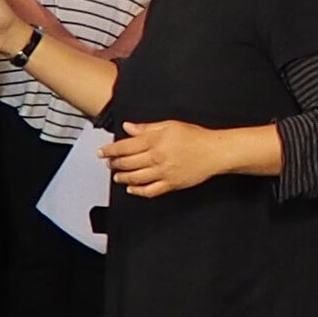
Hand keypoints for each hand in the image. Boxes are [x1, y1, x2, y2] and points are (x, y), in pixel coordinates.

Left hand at [104, 120, 227, 197]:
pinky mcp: (171, 184)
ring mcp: (163, 173)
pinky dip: (138, 191)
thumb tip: (129, 127)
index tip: (102, 152)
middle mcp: (157, 158)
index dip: (110, 150)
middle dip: (114, 163)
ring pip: (135, 178)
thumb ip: (147, 128)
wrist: (215, 152)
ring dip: (122, 177)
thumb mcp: (170, 125)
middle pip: (128, 163)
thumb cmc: (196, 138)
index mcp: (155, 141)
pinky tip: (132, 188)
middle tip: (108, 163)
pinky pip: (150, 191)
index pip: (125, 146)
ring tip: (117, 175)